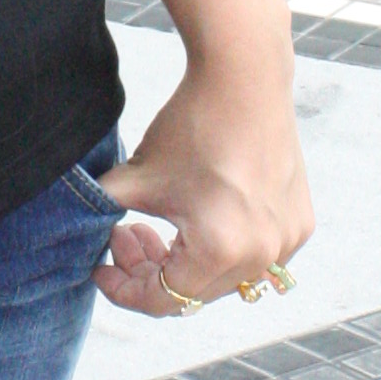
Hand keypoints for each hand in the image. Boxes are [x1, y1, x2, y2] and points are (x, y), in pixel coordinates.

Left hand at [95, 25, 313, 321]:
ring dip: (184, 261)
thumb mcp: (135, 180)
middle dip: (151, 271)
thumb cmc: (192, 125)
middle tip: (124, 235)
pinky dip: (219, 248)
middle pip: (194, 293)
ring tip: (157, 225)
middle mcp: (262, 255)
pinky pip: (253, 256)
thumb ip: (102, 218)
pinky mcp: (299, 223)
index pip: (163, 300)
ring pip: (222, 277)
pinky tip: (197, 216)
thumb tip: (81, 240)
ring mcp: (287, 241)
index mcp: (220, 250)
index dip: (124, 290)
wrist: (245, 79)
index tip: (101, 268)